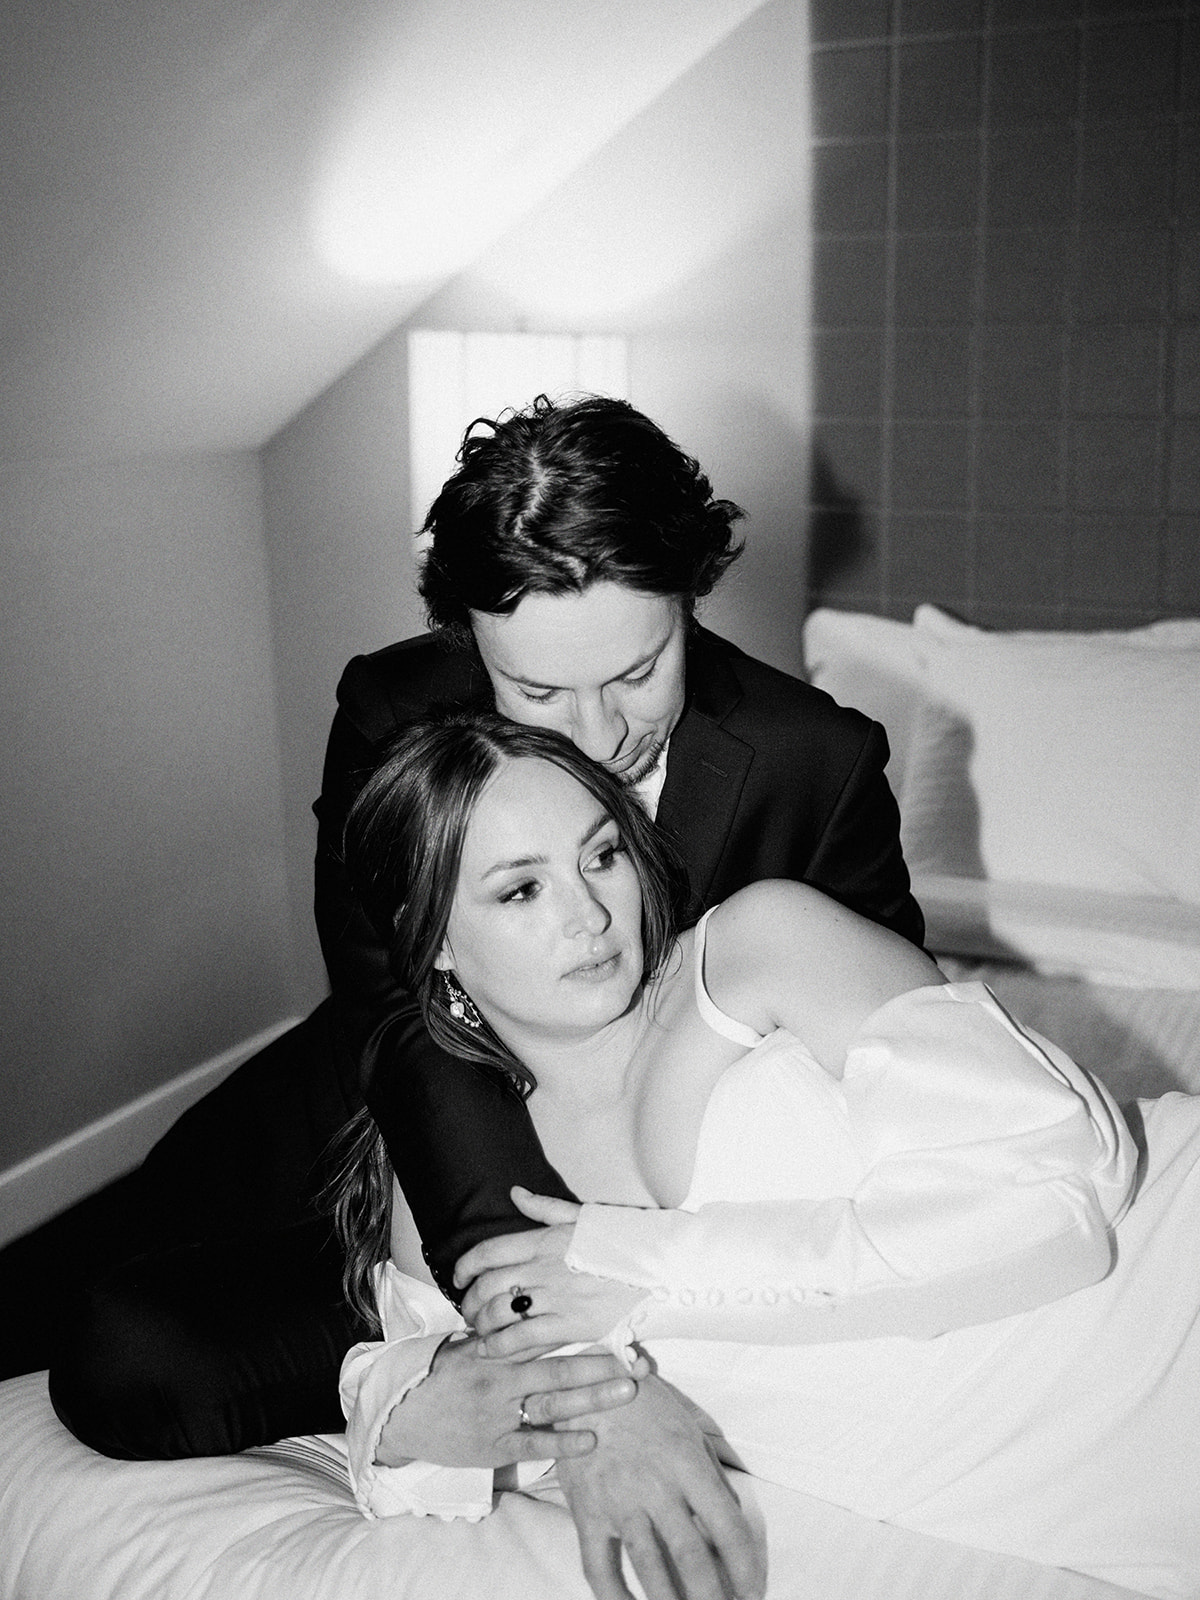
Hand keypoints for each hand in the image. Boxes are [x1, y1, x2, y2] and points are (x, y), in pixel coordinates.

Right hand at [375, 1332, 643, 1469]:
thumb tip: (533, 1300)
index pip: (544, 1331)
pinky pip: (532, 1444)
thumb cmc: (439, 1373)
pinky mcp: (493, 1446)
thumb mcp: (466, 1340)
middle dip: (601, 1364)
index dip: (581, 1326)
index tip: (616, 1322)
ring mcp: (497, 1413)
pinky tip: (592, 1439)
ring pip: (552, 1404)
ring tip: (628, 1391)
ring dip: (592, 1398)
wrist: (400, 1414)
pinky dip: (563, 1443)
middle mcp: (499, 1377)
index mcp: (494, 1346)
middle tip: (639, 1360)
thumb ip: (501, 1326)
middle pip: (558, 1367)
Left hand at [456, 1187, 645, 1355]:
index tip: (457, 1277)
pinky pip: (524, 1340)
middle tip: (467, 1310)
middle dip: (469, 1300)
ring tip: (479, 1330)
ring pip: (500, 1313)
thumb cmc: (625, 1242)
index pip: (489, 1251)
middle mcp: (546, 1268)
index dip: (464, 1266)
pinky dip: (501, 1347)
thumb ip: (545, 1208)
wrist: (664, 1271)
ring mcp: (558, 1298)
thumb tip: (514, 1193)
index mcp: (547, 1239)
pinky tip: (493, 1350)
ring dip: (481, 1324)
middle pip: (488, 1285)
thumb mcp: (585, 1216)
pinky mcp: (573, 1326)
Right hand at [556, 1374, 765, 1599]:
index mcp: (687, 1463)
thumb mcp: (690, 1427)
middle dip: (713, 1597)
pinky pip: (599, 1569)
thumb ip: (712, 1474)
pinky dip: (616, 1599)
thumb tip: (732, 1517)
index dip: (746, 1567)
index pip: (727, 1526)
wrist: (586, 1382)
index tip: (754, 1591)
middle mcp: (655, 1487)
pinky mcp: (586, 1514)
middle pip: (692, 1557)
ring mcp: (618, 1503)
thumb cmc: (645, 1403)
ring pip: (650, 1569)